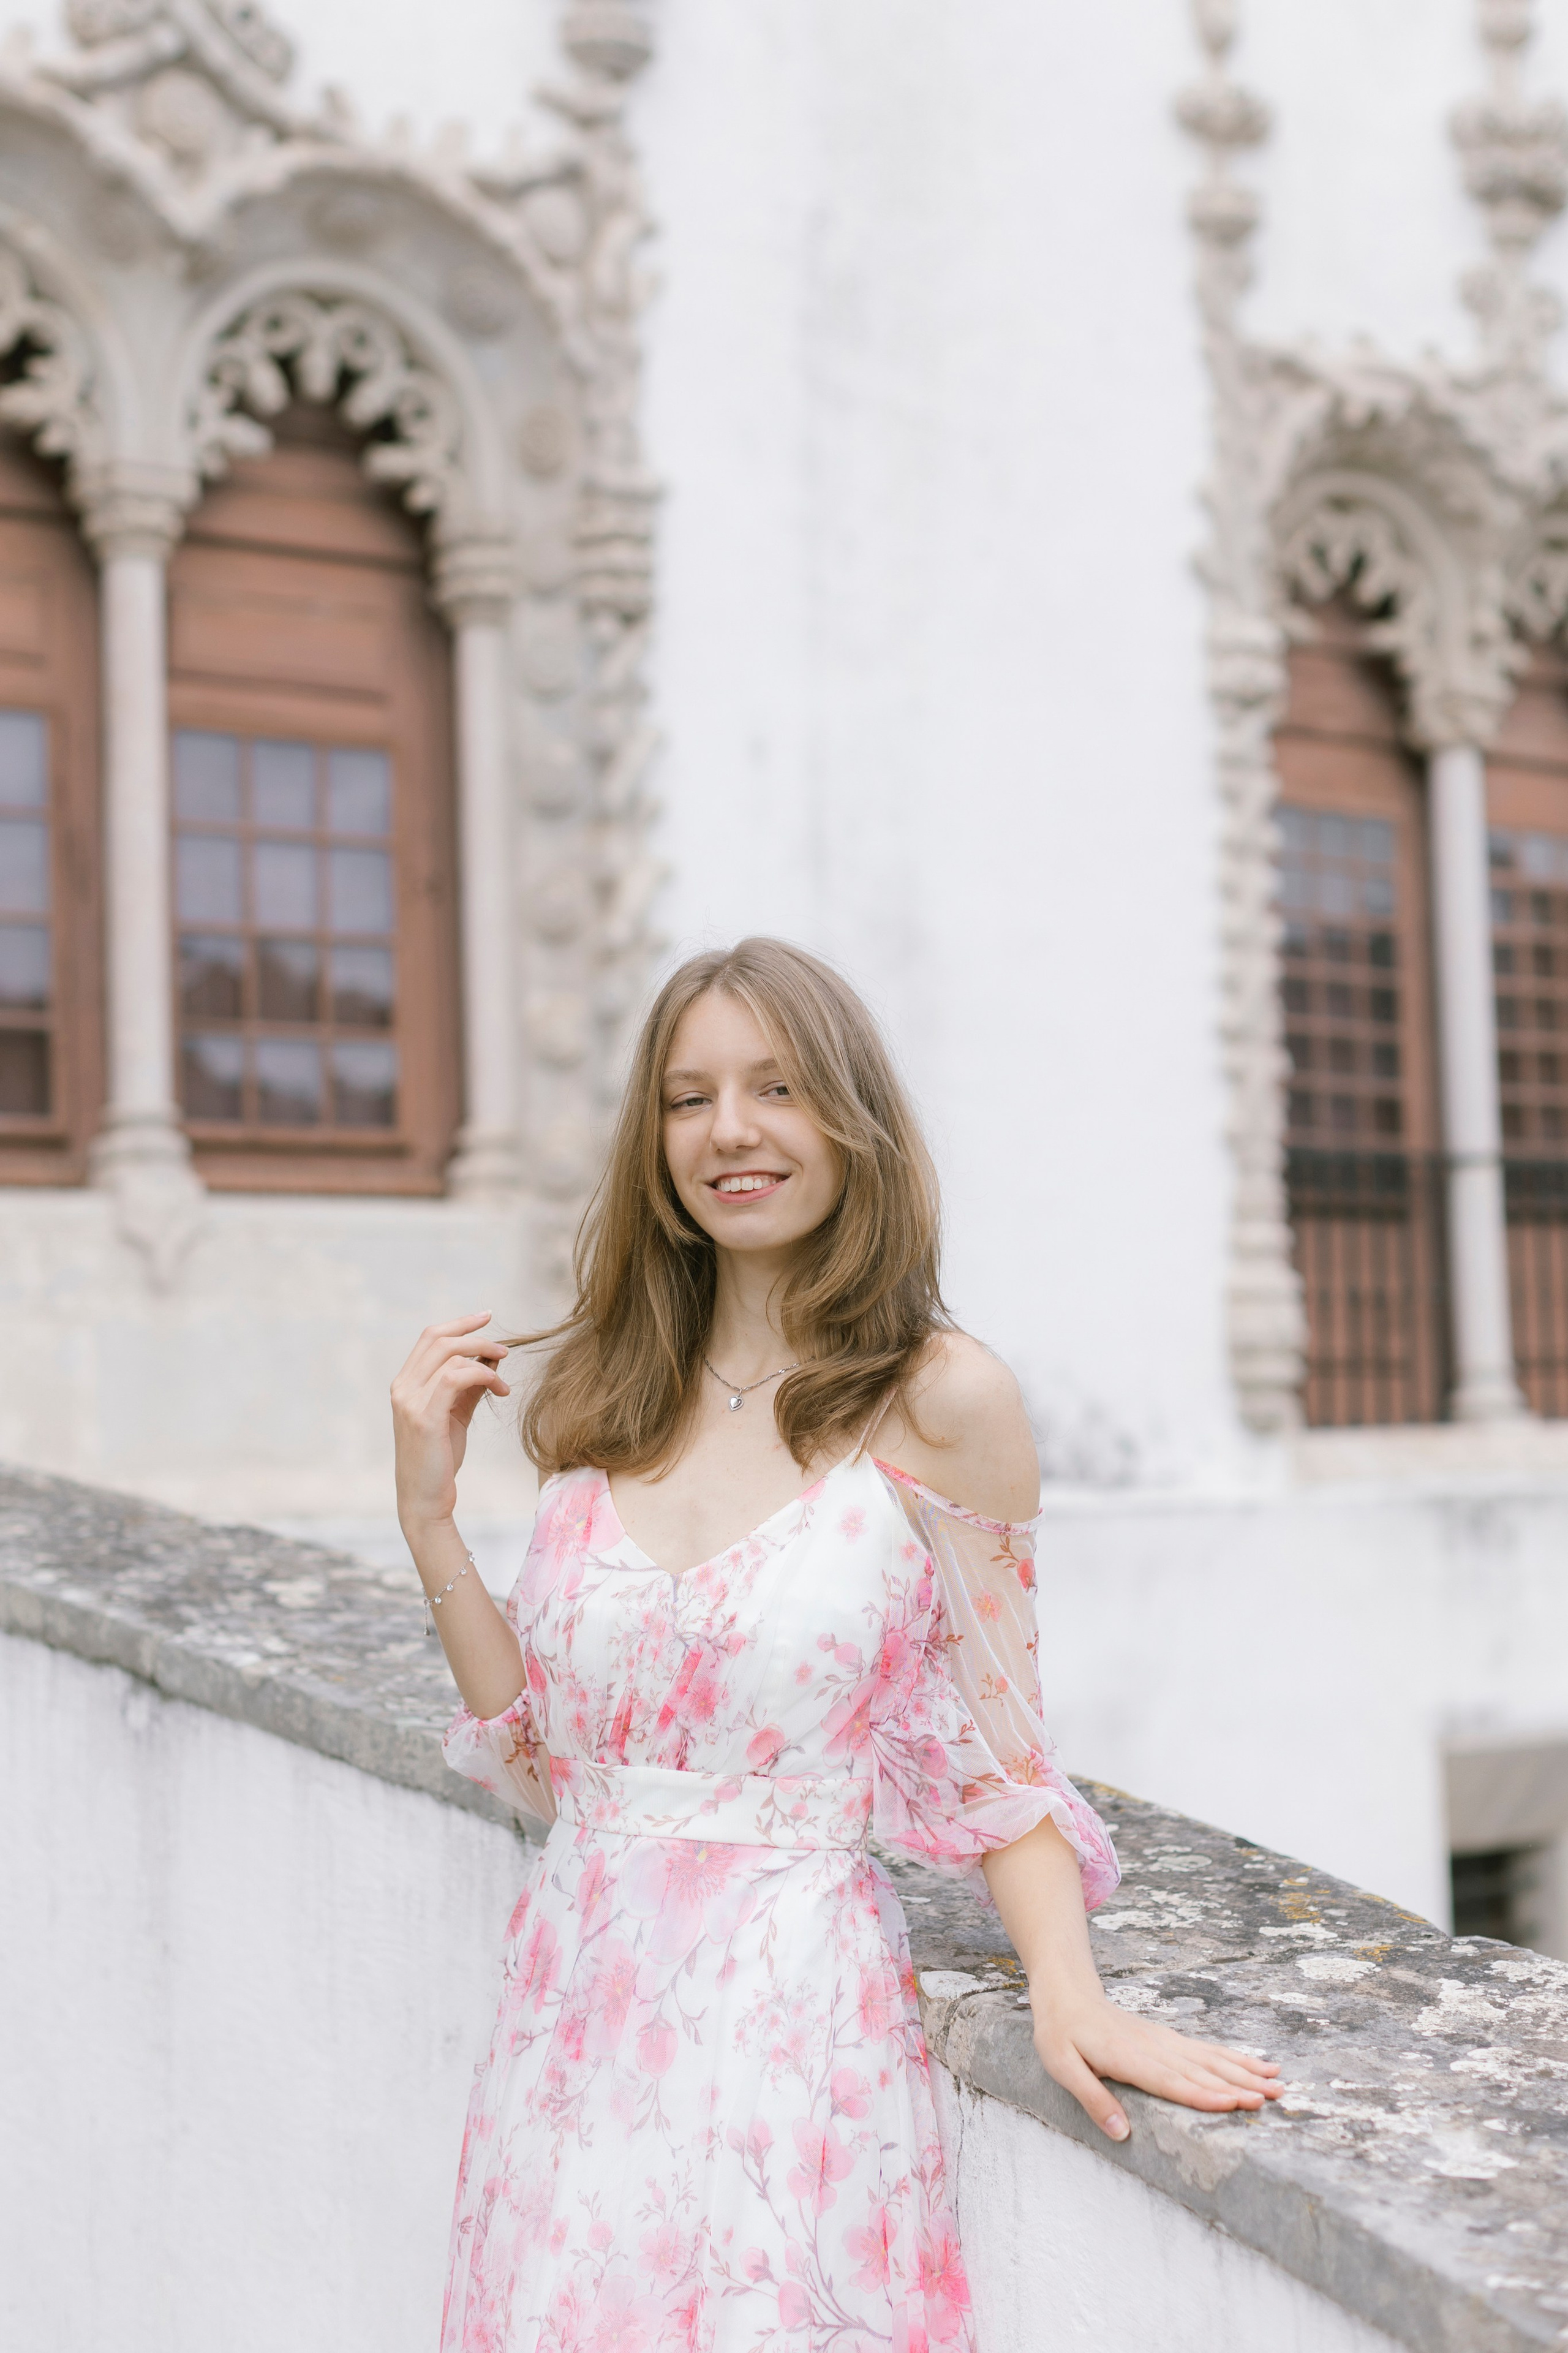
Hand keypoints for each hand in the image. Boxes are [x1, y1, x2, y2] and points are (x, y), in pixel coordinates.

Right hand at [391, 1313, 510, 1536]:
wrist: (425, 1498)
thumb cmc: (440, 1458)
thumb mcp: (456, 1415)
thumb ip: (469, 1387)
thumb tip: (491, 1359)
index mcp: (405, 1384)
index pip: (430, 1338)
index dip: (459, 1323)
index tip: (487, 1316)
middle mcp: (403, 1388)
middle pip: (439, 1339)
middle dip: (476, 1336)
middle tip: (505, 1348)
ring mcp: (410, 1401)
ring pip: (450, 1356)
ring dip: (485, 1358)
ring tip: (504, 1379)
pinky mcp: (425, 1416)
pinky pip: (456, 1378)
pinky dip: (483, 1375)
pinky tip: (500, 1389)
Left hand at [1032, 1990, 1281, 2141]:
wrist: (1067, 1992)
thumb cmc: (1060, 2032)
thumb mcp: (1062, 2067)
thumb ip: (1092, 2099)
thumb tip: (1122, 2134)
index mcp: (1128, 2058)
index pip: (1172, 2082)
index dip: (1204, 2095)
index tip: (1235, 2104)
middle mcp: (1153, 2048)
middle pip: (1201, 2072)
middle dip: (1238, 2086)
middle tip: (1272, 2100)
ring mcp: (1163, 2041)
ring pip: (1210, 2059)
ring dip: (1244, 2071)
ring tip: (1277, 2082)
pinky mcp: (1167, 2039)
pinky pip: (1205, 2050)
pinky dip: (1233, 2057)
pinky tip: (1256, 2064)